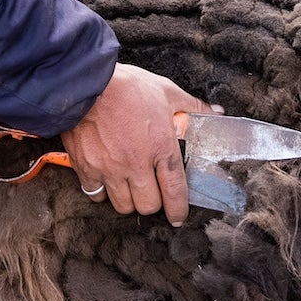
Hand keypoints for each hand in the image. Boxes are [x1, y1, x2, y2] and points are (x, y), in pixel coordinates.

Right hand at [61, 63, 211, 224]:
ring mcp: (110, 169)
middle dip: (153, 202)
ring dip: (129, 199)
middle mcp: (137, 164)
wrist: (85, 83)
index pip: (175, 190)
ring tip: (129, 187)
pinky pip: (96, 195)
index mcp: (161, 146)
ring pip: (123, 205)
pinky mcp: (87, 169)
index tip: (178, 216)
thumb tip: (215, 112)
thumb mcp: (165, 91)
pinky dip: (102, 192)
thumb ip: (192, 106)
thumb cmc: (126, 86)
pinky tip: (106, 180)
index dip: (179, 209)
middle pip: (148, 204)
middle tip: (151, 192)